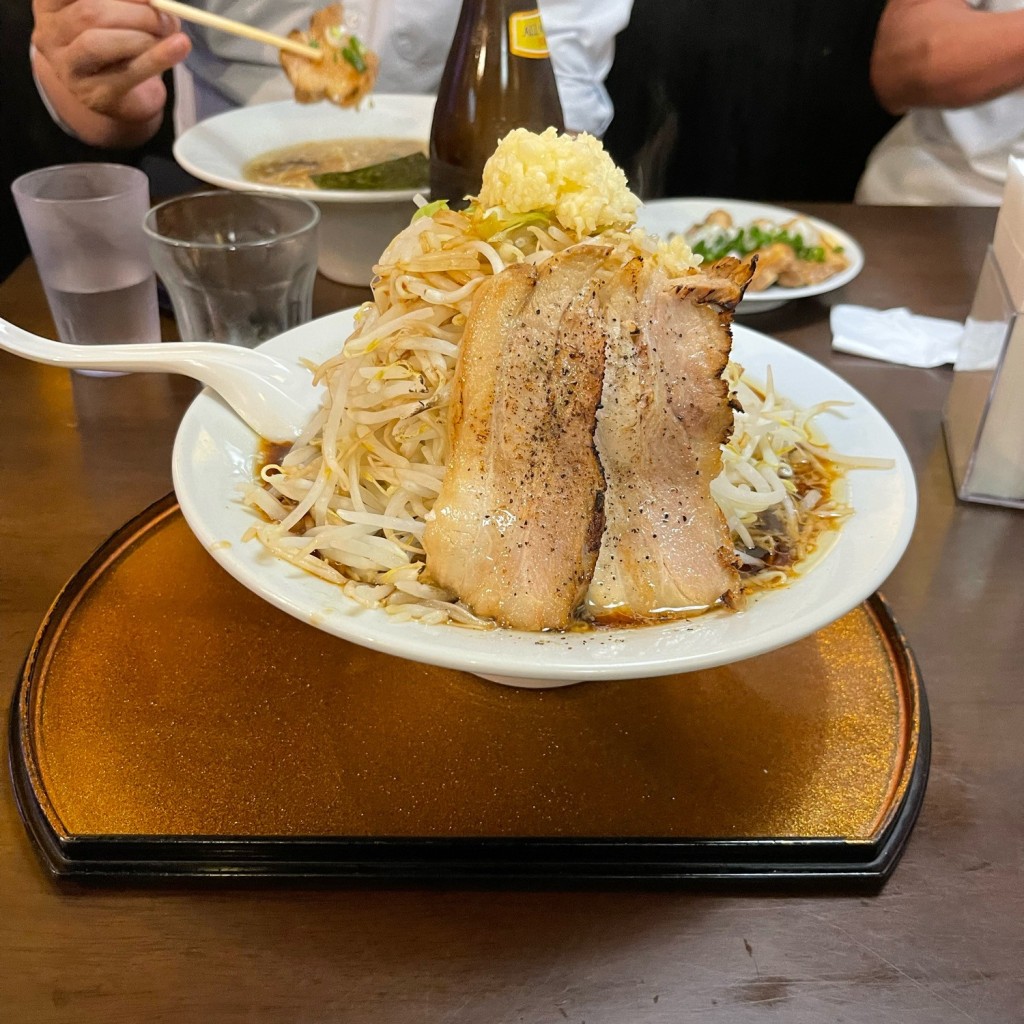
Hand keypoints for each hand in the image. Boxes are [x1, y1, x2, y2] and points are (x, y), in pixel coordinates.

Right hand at [32, 0, 190, 128]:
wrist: (123, 94)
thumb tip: (157, 0)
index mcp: (51, 3)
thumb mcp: (117, 11)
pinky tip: (178, 47)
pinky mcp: (94, 95)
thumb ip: (129, 2)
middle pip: (89, 13)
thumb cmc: (116, 41)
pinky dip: (156, 58)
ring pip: (98, 42)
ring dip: (142, 36)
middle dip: (136, 12)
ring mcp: (68, 67)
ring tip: (168, 34)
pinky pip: (126, 73)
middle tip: (168, 17)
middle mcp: (50, 33)